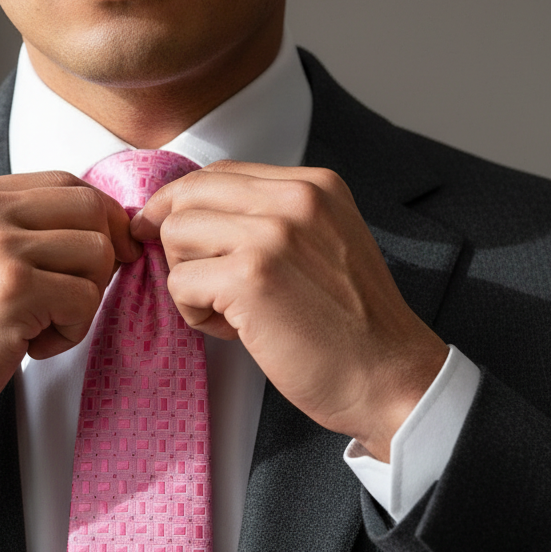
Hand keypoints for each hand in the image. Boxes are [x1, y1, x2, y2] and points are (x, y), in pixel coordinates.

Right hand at [0, 171, 138, 478]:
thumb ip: (16, 230)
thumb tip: (105, 224)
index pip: (66, 183)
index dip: (100, 221)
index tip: (104, 259)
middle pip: (91, 208)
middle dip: (104, 257)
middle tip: (77, 297)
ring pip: (98, 253)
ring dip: (85, 299)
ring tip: (42, 326)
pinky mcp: (13, 290)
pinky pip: (85, 299)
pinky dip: (71, 332)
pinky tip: (31, 346)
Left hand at [132, 161, 447, 460]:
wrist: (389, 378)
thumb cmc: (352, 328)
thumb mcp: (324, 246)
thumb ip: (272, 221)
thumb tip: (191, 216)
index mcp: (314, 186)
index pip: (219, 173)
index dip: (180, 203)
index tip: (161, 230)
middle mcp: (295, 198)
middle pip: (188, 196)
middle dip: (176, 242)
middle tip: (196, 283)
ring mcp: (273, 235)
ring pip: (176, 234)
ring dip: (187, 279)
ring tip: (227, 310)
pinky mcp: (250, 277)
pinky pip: (180, 283)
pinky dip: (194, 313)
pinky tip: (233, 330)